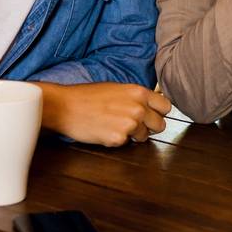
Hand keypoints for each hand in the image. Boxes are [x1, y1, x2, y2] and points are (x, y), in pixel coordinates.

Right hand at [39, 82, 171, 146]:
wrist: (65, 106)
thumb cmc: (88, 96)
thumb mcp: (117, 88)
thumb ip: (135, 98)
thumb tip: (150, 107)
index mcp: (139, 92)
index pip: (166, 106)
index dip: (159, 112)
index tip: (151, 115)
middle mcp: (138, 108)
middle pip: (160, 125)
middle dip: (149, 127)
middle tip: (133, 125)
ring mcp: (130, 124)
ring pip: (144, 136)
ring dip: (133, 135)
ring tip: (113, 125)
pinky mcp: (118, 138)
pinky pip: (125, 143)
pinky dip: (116, 140)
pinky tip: (104, 131)